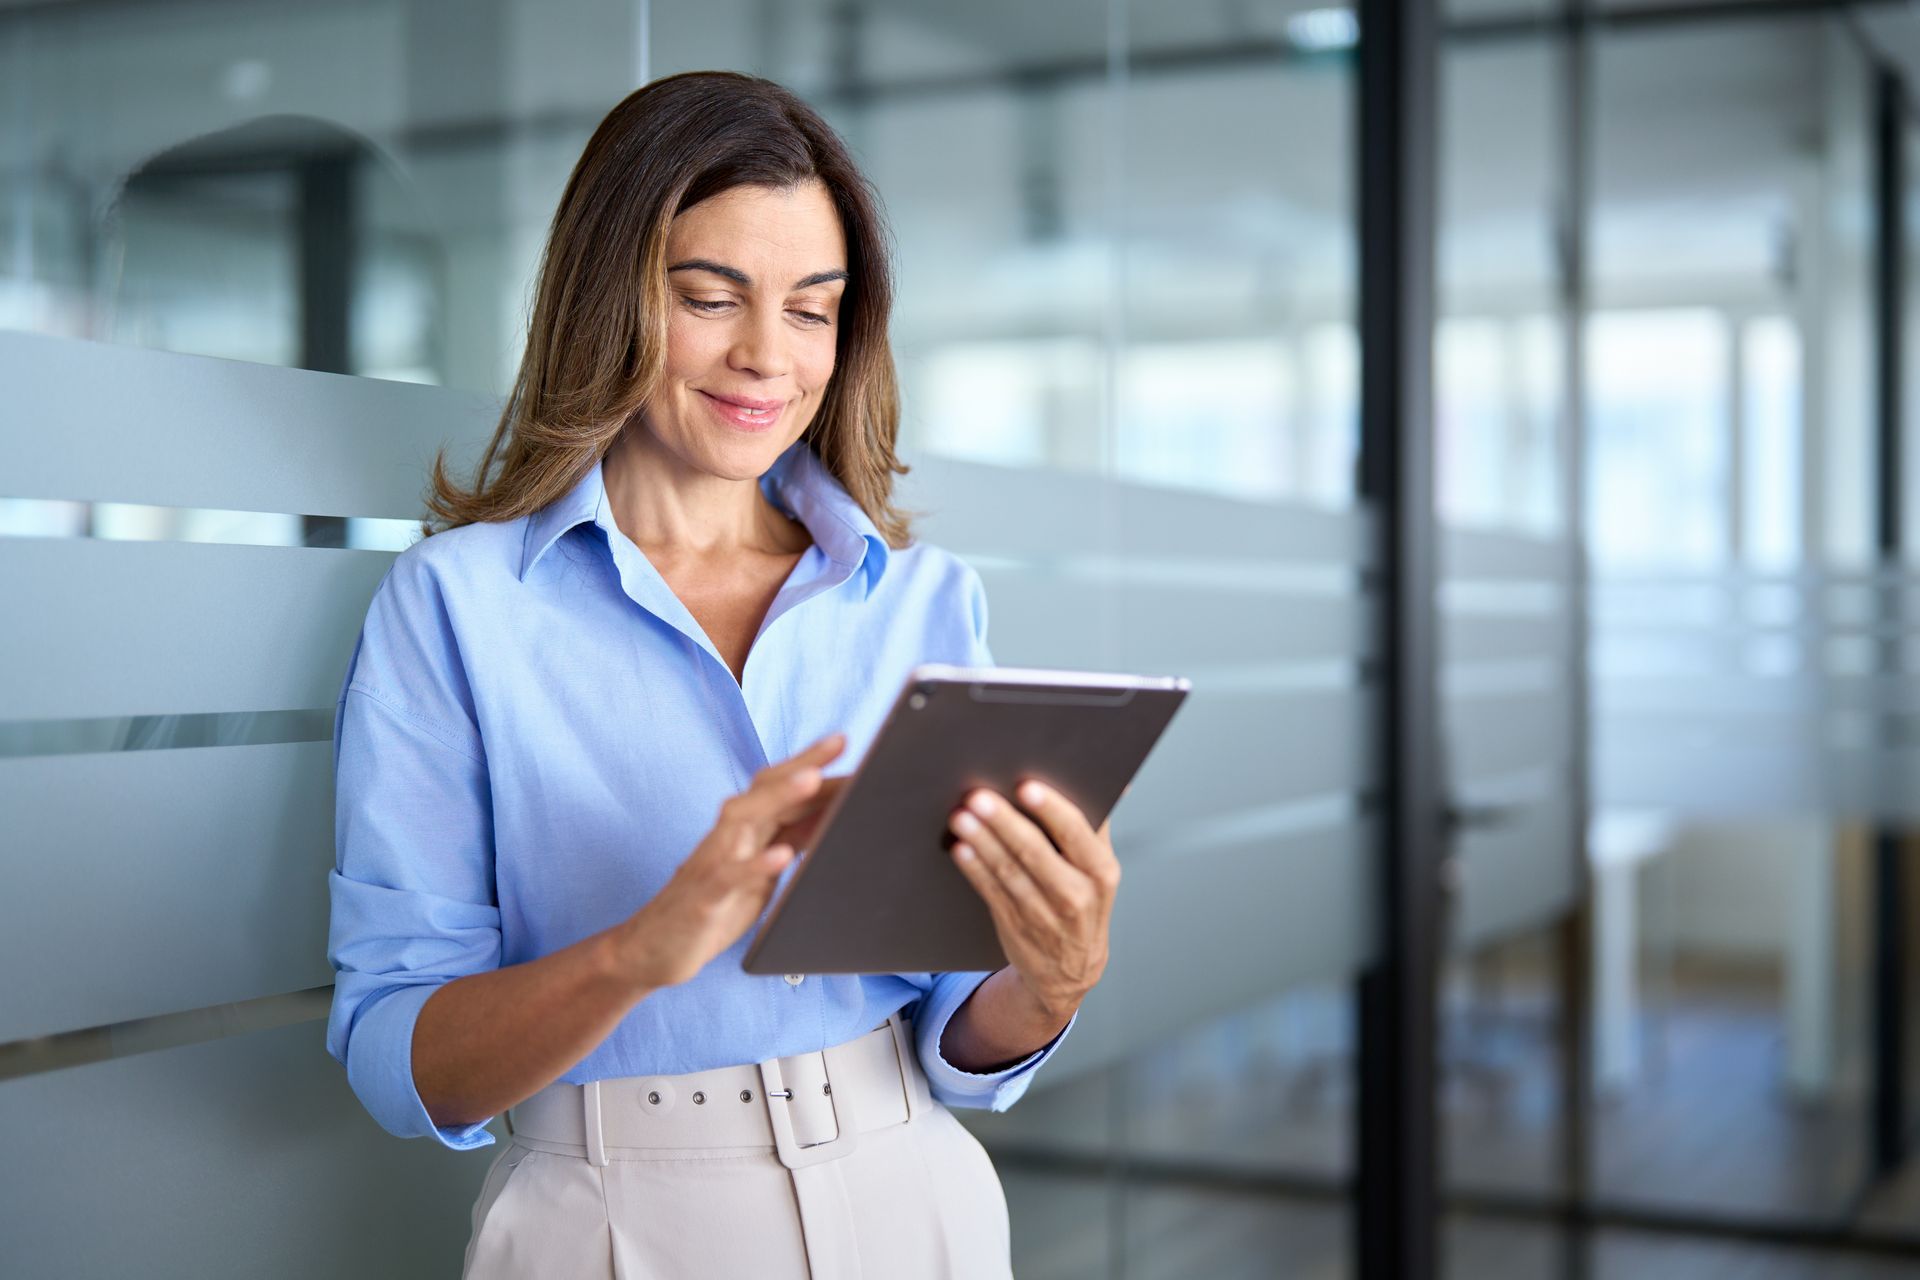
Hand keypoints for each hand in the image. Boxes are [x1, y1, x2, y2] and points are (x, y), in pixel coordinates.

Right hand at [615, 732, 847, 988]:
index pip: (778, 786)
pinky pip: (728, 875)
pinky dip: (755, 864)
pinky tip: (781, 855)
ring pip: (743, 818)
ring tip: (812, 778)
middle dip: (802, 764)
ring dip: (779, 796)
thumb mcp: (760, 871)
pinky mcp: (704, 897)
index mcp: (744, 831)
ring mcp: (713, 863)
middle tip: (838, 741)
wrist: (651, 948)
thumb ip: (790, 840)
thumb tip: (832, 814)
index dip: (812, 765)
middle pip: (764, 789)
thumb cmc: (712, 907)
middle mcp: (728, 837)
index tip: (844, 742)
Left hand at [946, 779, 1120, 1021]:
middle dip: (1004, 822)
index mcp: (1101, 872)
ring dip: (982, 842)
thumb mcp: (1099, 870)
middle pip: (1036, 852)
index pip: (1076, 833)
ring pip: (1009, 872)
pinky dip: (975, 869)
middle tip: (978, 797)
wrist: (1070, 971)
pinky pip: (992, 893)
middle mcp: (1077, 894)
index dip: (1050, 809)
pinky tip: (961, 849)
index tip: (1025, 786)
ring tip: (961, 817)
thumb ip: (1097, 826)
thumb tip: (1114, 779)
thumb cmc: (1084, 902)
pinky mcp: (1015, 926)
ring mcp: (1044, 914)